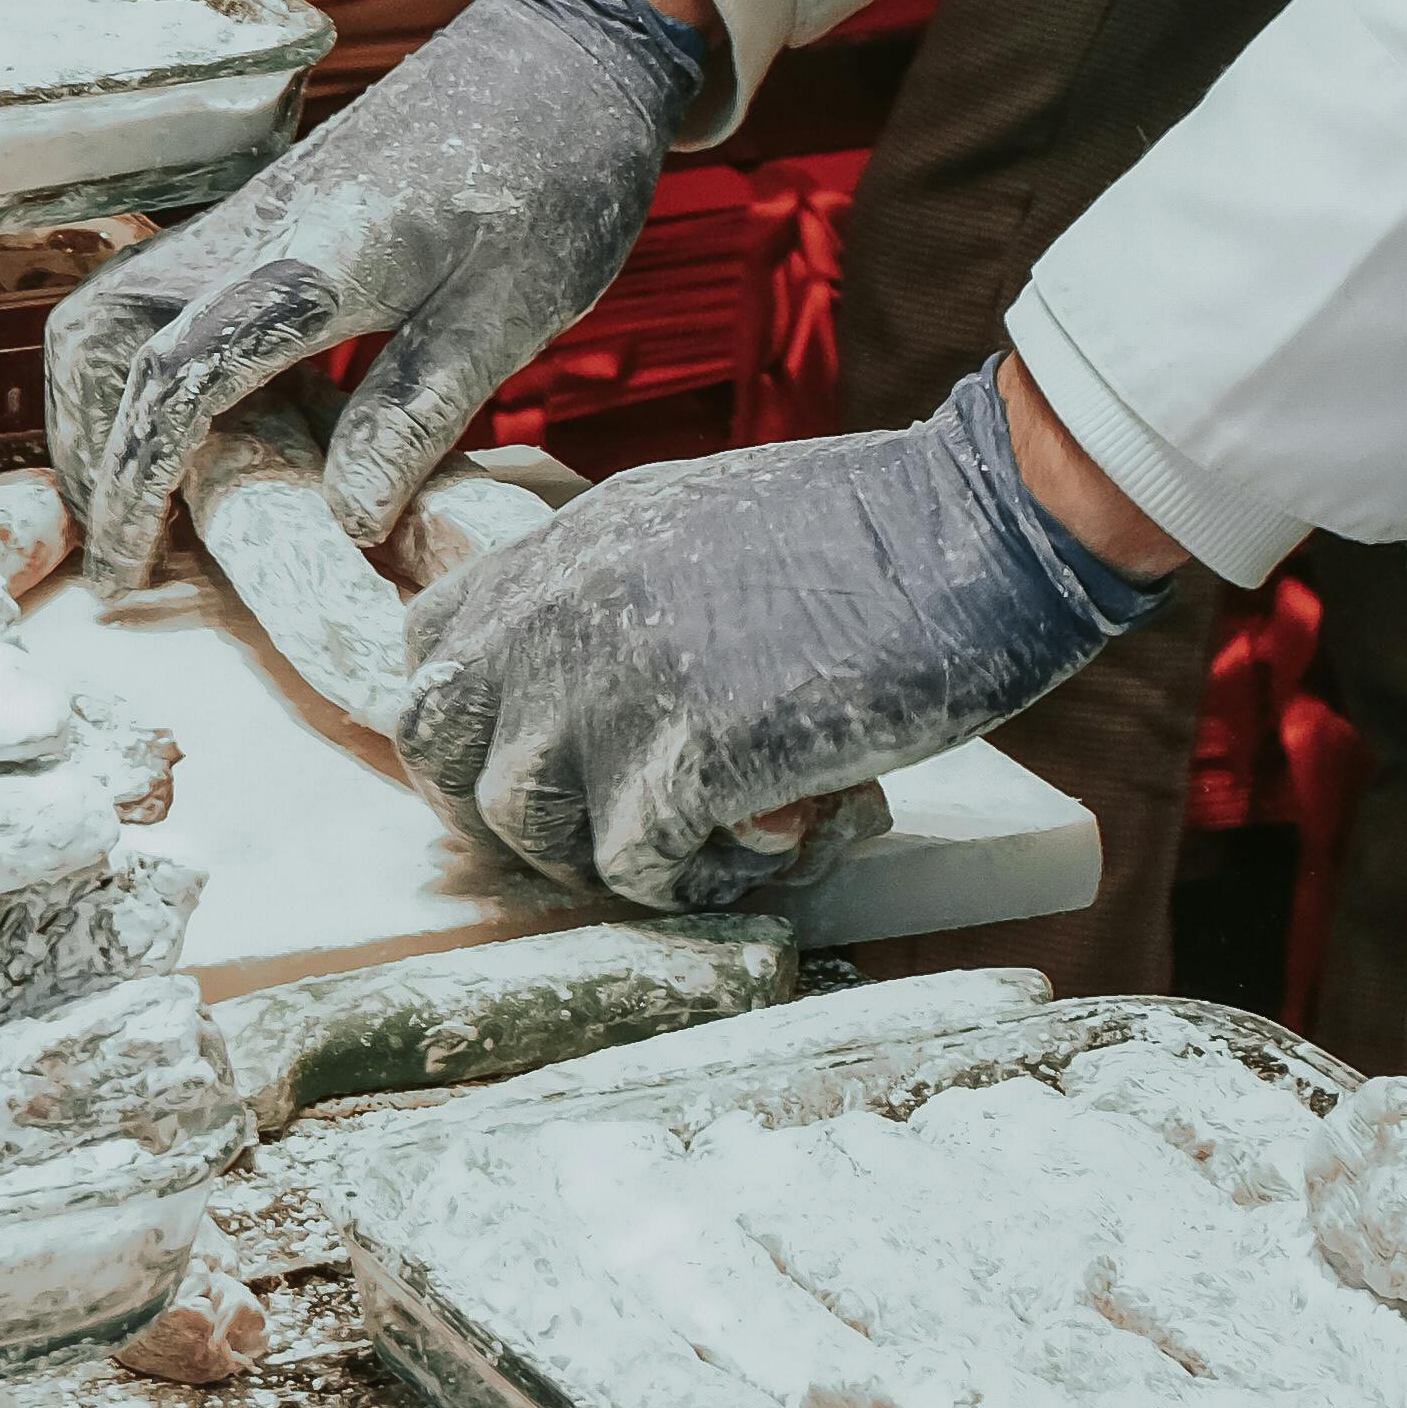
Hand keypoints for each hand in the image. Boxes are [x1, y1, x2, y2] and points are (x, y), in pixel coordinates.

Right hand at [45, 0, 709, 601]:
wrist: (565, 48)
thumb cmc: (556, 166)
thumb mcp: (513, 308)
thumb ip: (417, 411)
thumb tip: (344, 524)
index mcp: (317, 256)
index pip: (178, 370)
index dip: (136, 477)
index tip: (129, 568)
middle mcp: (257, 228)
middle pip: (102, 328)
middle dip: (87, 441)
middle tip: (125, 543)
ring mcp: (255, 215)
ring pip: (121, 306)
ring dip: (109, 404)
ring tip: (153, 503)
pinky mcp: (272, 216)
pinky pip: (175, 295)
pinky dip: (158, 368)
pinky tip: (218, 436)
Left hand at [397, 363, 1174, 912]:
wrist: (977, 528)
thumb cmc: (871, 534)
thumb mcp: (701, 523)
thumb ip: (618, 592)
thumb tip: (579, 702)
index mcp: (576, 541)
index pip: (429, 643)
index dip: (467, 720)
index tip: (539, 759)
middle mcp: (571, 603)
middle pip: (444, 744)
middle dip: (511, 807)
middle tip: (611, 828)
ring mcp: (620, 676)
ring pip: (529, 826)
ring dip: (611, 856)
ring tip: (705, 842)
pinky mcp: (689, 752)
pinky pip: (636, 870)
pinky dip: (696, 884)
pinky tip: (769, 847)